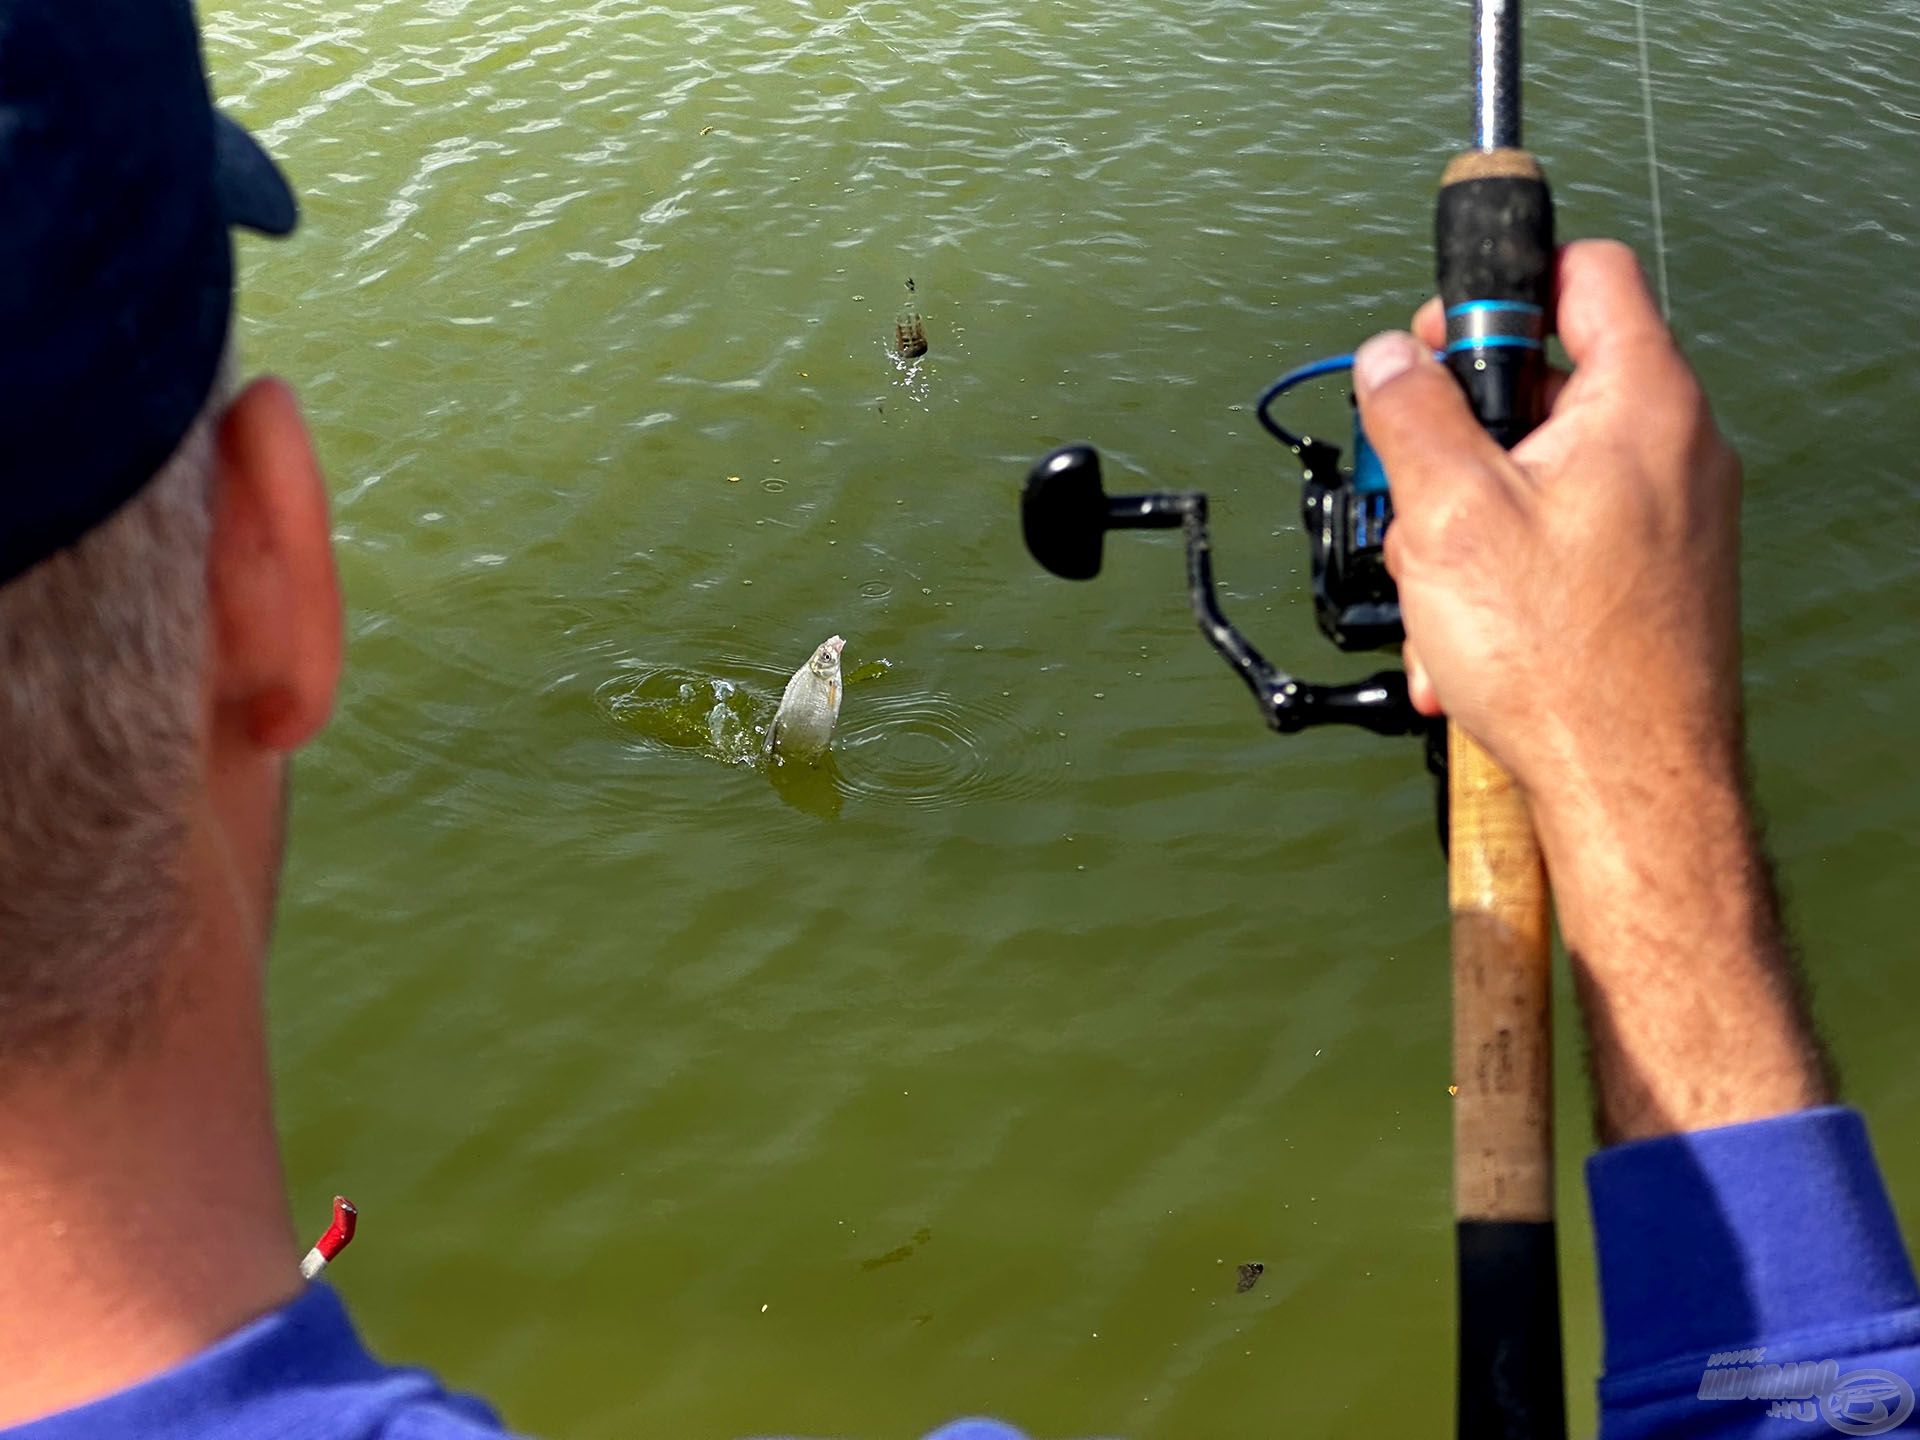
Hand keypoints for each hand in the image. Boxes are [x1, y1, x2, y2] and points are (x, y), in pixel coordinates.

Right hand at [1354, 240, 1830, 1141]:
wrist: (1632, 789)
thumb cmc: (1561, 660)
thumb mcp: (1449, 516)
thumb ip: (1412, 414)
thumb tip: (1390, 356)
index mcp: (1641, 400)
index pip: (1579, 273)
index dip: (1495, 290)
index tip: (1438, 346)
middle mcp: (1672, 445)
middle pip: (1543, 383)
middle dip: (1455, 437)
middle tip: (1416, 493)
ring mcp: (1668, 513)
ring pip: (1537, 473)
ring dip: (1464, 524)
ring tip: (1436, 596)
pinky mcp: (1650, 574)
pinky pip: (1557, 538)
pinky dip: (1500, 573)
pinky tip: (1463, 642)